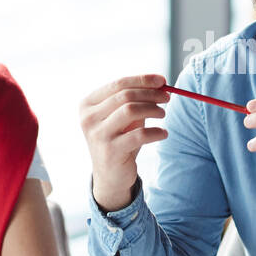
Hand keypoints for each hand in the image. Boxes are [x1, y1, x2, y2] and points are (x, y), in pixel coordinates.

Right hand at [79, 74, 170, 210]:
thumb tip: (160, 82)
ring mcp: (98, 135)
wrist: (110, 175)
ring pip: (131, 110)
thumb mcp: (122, 116)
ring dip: (152, 109)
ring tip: (163, 113)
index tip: (162, 80)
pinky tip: (163, 133)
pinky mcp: (110, 151)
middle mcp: (88, 118)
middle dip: (150, 94)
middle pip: (125, 95)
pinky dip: (156, 132)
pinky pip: (139, 135)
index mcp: (88, 104)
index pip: (118, 84)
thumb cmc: (119, 139)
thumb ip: (135, 98)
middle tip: (167, 97)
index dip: (143, 80)